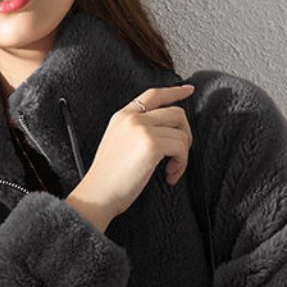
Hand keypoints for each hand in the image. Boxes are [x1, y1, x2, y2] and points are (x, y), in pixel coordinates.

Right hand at [66, 83, 194, 225]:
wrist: (97, 195)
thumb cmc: (108, 179)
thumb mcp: (117, 144)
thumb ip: (135, 131)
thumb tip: (163, 133)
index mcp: (123, 116)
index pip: (153, 94)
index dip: (174, 91)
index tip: (189, 91)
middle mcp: (133, 118)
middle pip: (176, 113)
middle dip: (185, 135)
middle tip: (179, 156)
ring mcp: (142, 129)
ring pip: (181, 133)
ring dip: (182, 156)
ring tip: (170, 172)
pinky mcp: (152, 145)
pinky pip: (181, 148)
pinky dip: (181, 165)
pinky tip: (169, 177)